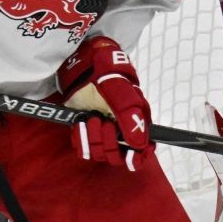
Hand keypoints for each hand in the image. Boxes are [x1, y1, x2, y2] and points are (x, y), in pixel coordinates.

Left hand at [57, 36, 153, 170]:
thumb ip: (130, 115)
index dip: (137, 157)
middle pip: (118, 156)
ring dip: (93, 138)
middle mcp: (121, 130)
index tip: (129, 155)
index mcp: (136, 121)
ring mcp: (103, 131)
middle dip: (109, 143)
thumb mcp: (120, 90)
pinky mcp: (86, 131)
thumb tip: (140, 143)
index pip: (142, 150)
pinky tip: (80, 123)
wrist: (83, 64)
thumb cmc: (107, 72)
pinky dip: (80, 139)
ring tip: (90, 119)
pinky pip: (84, 149)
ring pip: (101, 153)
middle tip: (103, 123)